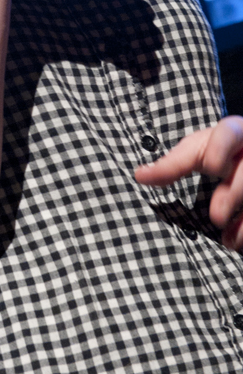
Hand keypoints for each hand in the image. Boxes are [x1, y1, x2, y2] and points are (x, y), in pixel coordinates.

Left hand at [134, 116, 242, 249]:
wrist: (242, 158)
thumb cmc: (218, 152)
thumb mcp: (198, 151)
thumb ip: (174, 163)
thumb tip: (140, 176)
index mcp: (236, 132)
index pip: (230, 131)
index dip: (221, 148)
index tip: (211, 167)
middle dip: (233, 193)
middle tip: (216, 215)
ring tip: (226, 237)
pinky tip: (235, 241)